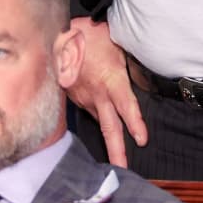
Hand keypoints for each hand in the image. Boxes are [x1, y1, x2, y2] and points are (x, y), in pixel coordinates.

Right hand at [63, 16, 146, 165]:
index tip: (141, 139)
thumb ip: (129, 62)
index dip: (134, 122)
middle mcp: (97, 94)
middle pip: (109, 127)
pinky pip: (90, 110)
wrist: (59, 34)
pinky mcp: (74, 98)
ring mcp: (84, 98)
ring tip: (116, 158)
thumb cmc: (91, 35)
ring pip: (100, 121)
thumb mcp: (116, 43)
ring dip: (108, 137)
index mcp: (110, 80)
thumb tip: (143, 74)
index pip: (126, 105)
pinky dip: (97, 116)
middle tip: (122, 168)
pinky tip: (103, 120)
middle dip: (116, 150)